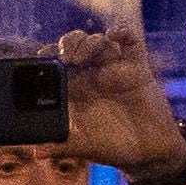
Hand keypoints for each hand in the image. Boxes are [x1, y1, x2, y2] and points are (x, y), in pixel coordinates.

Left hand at [55, 25, 185, 184]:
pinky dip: (123, 32)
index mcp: (74, 89)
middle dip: (69, 43)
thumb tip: (36, 152)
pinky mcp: (137, 68)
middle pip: (75, 45)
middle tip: (68, 57)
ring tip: (85, 56)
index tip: (44, 57)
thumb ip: (60, 145)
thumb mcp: (84, 147)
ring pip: (98, 41)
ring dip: (90, 41)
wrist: (149, 153)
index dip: (49, 55)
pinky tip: (114, 34)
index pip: (56, 62)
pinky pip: (131, 42)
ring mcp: (114, 69)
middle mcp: (92, 75)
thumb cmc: (113, 148)